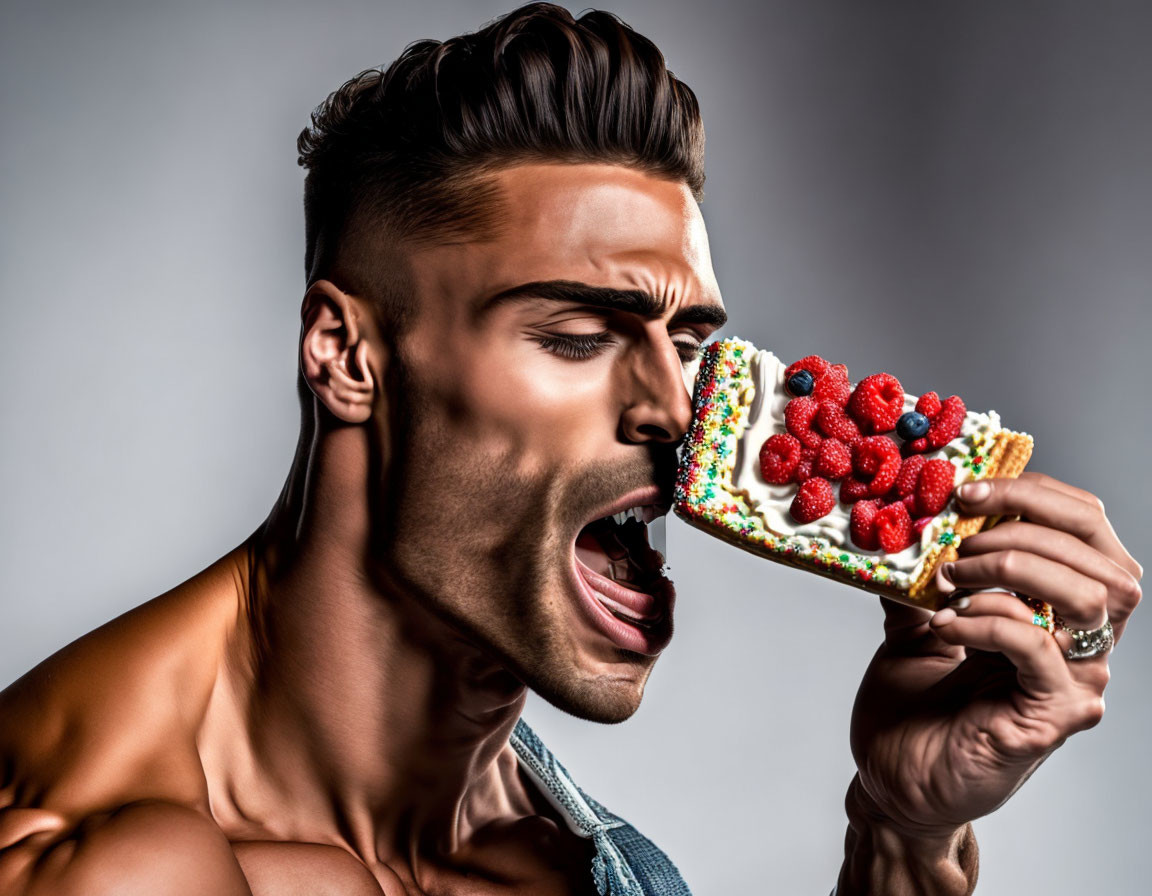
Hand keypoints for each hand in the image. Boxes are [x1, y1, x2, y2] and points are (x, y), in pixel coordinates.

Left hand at [848, 472, 1141, 838]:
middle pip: (1105, 559)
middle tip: (959, 533)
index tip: (969, 490)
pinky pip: (1036, 648)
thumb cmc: (912, 705)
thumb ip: (924, 572)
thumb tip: (905, 514)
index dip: (1038, 496)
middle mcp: (1083, 645)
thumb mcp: (914, 618)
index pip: (1088, 531)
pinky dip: (986, 620)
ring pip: (1088, 597)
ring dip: (1012, 568)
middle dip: (1027, 525)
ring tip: (952, 578)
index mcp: (1060, 609)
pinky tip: (945, 623)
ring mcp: (1074, 683)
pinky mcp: (1050, 717)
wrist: (893, 778)